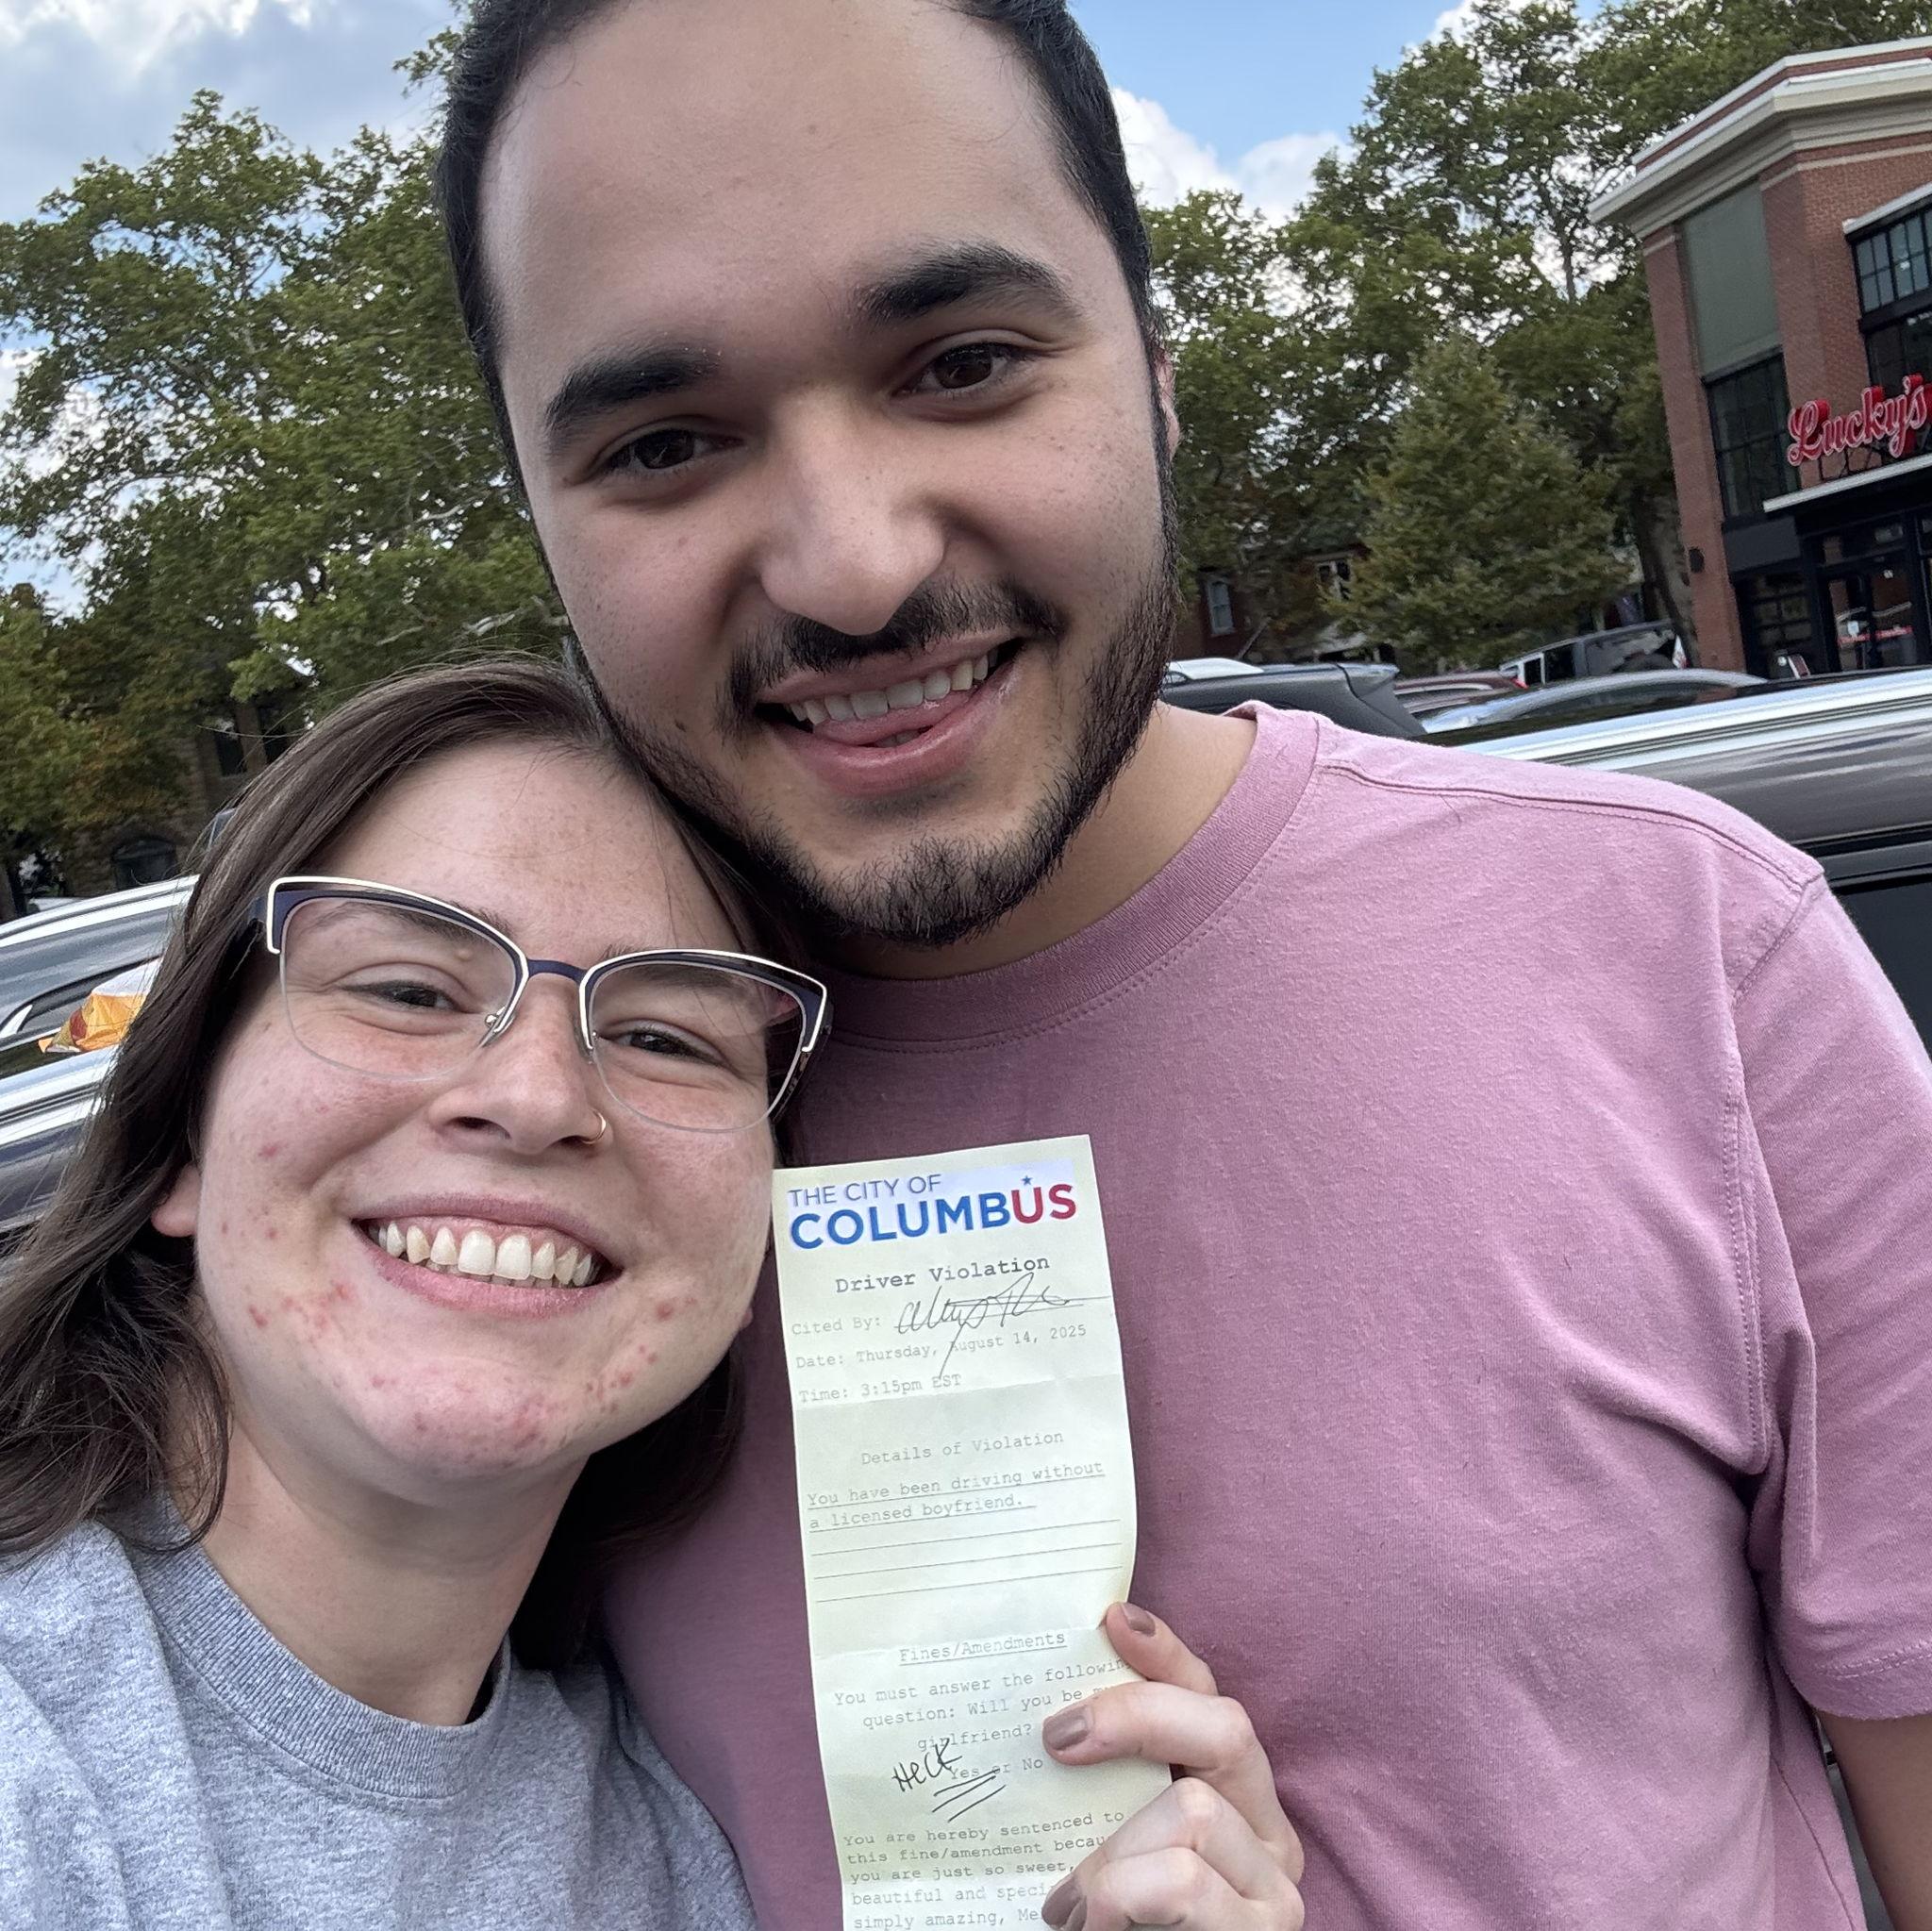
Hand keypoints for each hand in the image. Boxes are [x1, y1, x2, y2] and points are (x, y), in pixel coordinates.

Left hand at [1038, 1603, 1303, 1930]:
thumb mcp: (1100, 1843)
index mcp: (1227, 1796)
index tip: (1110, 1616)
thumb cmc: (1110, 1925)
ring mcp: (1271, 1889)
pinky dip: (1123, 1893)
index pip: (1207, 1695)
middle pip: (1224, 1726)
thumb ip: (1093, 1791)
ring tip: (1068, 1905)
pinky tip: (1087, 1924)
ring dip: (1114, 1853)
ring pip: (1194, 1810)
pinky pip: (1185, 1882)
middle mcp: (1264, 1833)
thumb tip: (1038, 1721)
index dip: (1164, 1651)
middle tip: (1055, 1738)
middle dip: (1136, 1715)